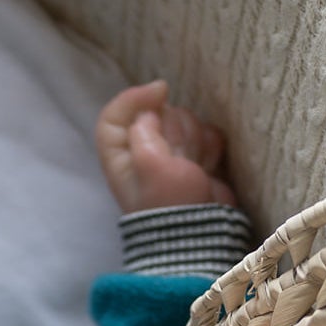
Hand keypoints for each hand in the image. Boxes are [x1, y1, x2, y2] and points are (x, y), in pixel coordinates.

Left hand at [97, 81, 234, 212]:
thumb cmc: (171, 204)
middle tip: (179, 156)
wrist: (202, 233)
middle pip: (158, 113)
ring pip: (185, 120)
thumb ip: (144, 132)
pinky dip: (210, 146)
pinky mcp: (197, 158)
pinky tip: (207, 167)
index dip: (134, 98)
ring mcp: (172, 155)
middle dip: (175, 128)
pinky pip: (206, 133)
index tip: (160, 92)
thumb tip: (152, 106)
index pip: (115, 116)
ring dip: (194, 139)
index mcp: (121, 156)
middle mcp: (143, 152)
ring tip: (193, 166)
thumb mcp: (150, 166)